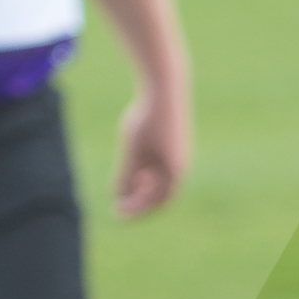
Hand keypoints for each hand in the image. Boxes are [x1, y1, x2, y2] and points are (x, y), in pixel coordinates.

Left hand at [112, 81, 189, 217]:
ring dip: (144, 187)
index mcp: (174, 171)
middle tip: (119, 205)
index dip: (137, 211)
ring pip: (161, 180)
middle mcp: (181, 166)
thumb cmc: (147, 117)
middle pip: (160, 195)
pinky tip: (135, 165)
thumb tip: (117, 196)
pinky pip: (162, 167)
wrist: (165, 86)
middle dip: (140, 201)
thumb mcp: (132, 148)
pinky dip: (148, 172)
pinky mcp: (175, 143)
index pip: (156, 203)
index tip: (117, 213)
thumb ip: (125, 173)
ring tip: (126, 183)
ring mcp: (180, 154)